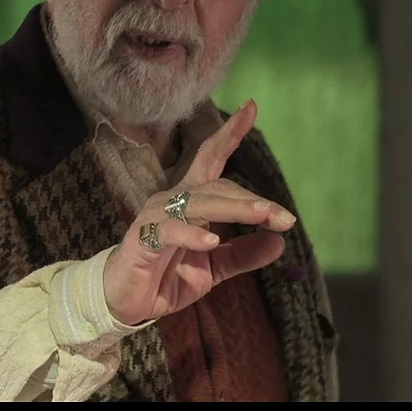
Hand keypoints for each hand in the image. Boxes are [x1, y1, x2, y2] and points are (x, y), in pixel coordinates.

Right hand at [102, 101, 295, 326]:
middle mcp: (173, 199)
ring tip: (265, 216)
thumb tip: (279, 243)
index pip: (212, 159)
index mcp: (191, 200)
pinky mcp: (143, 238)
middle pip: (217, 187)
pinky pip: (171, 230)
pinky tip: (212, 241)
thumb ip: (242, 254)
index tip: (252, 106)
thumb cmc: (167, 276)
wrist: (125, 304)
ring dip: (235, 208)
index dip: (230, 134)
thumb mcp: (213, 268)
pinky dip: (193, 234)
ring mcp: (157, 216)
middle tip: (285, 218)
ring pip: (201, 203)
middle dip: (252, 201)